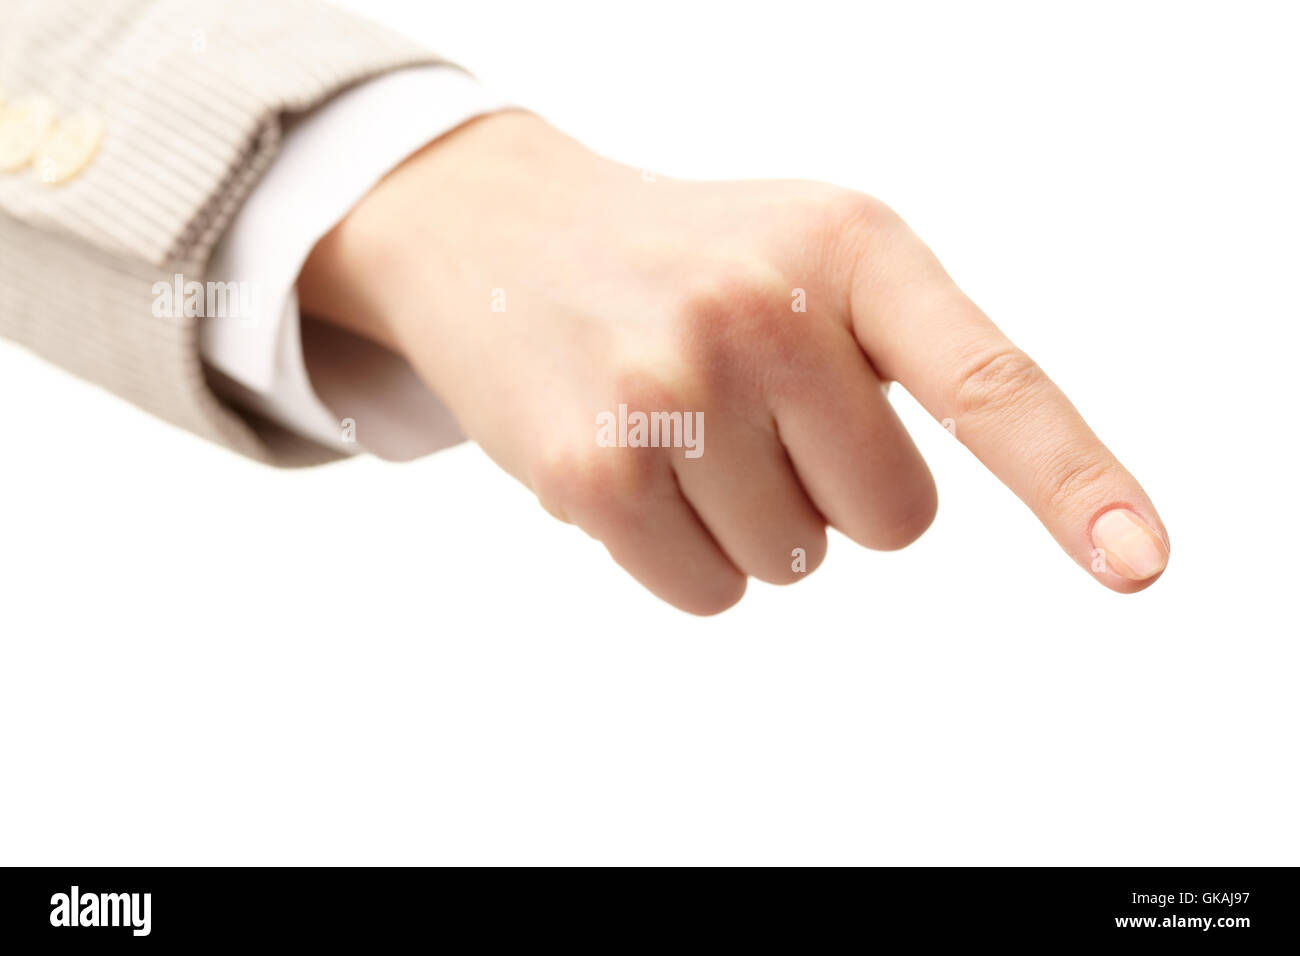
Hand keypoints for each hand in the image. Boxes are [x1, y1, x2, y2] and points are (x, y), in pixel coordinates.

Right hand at [299, 111, 1169, 613]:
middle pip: (893, 521)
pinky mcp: (591, 470)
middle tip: (749, 410)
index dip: (1073, 481)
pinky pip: (707, 592)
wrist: (502, 236)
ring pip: (793, 563)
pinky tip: (628, 465)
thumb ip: (893, 351)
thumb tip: (910, 512)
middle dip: (832, 489)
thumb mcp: (806, 252)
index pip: (988, 383)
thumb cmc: (684, 263)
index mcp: (850, 246)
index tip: (1137, 565)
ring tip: (676, 424)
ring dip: (747, 518)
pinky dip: (682, 555)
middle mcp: (765, 309)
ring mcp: (672, 391)